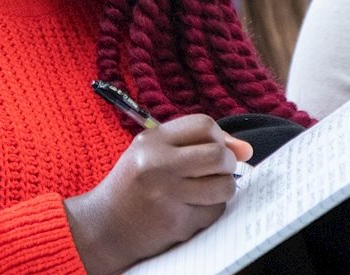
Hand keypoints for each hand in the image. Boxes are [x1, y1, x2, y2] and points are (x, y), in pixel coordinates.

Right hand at [65, 114, 253, 273]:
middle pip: (218, 154)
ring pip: (224, 185)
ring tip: (206, 190)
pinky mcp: (177, 223)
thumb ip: (194, 144)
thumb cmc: (132, 184)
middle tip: (217, 170)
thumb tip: (245, 149)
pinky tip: (191, 208)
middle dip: (227, 162)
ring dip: (223, 188)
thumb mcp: (152, 152)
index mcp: (151, 142)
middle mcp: (158, 166)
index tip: (217, 148)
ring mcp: (168, 196)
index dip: (219, 137)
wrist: (104, 225)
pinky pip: (214, 211)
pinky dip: (210, 209)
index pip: (204, 125)